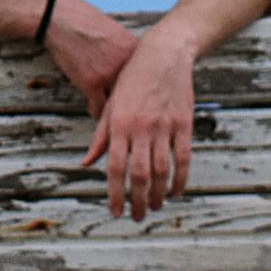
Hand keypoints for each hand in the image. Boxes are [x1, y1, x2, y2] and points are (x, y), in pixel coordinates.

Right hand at [40, 0, 137, 119]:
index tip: (141, 99)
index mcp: (135, 49)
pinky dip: (96, 112)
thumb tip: (133, 71)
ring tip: (113, 116)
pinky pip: (99, 108)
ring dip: (114, 112)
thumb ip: (126, 52)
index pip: (147, 78)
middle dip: (132, 105)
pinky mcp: (91, 83)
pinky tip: (94, 110)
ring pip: (118, 104)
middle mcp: (126, 63)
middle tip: (130, 114)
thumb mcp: (115, 32)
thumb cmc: (84, 20)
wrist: (60, 17)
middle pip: (135, 94)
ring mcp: (109, 74)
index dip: (142, 90)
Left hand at [78, 30, 197, 221]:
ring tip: (154, 207)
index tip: (115, 211)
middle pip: (140, 174)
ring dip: (159, 194)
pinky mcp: (183, 124)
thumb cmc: (133, 78)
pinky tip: (175, 192)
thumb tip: (86, 163)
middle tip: (137, 217)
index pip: (115, 167)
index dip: (115, 193)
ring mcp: (164, 126)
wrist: (164, 53)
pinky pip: (183, 158)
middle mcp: (141, 127)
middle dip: (138, 201)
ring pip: (162, 170)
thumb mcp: (111, 104)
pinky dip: (180, 179)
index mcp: (119, 124)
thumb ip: (100, 136)